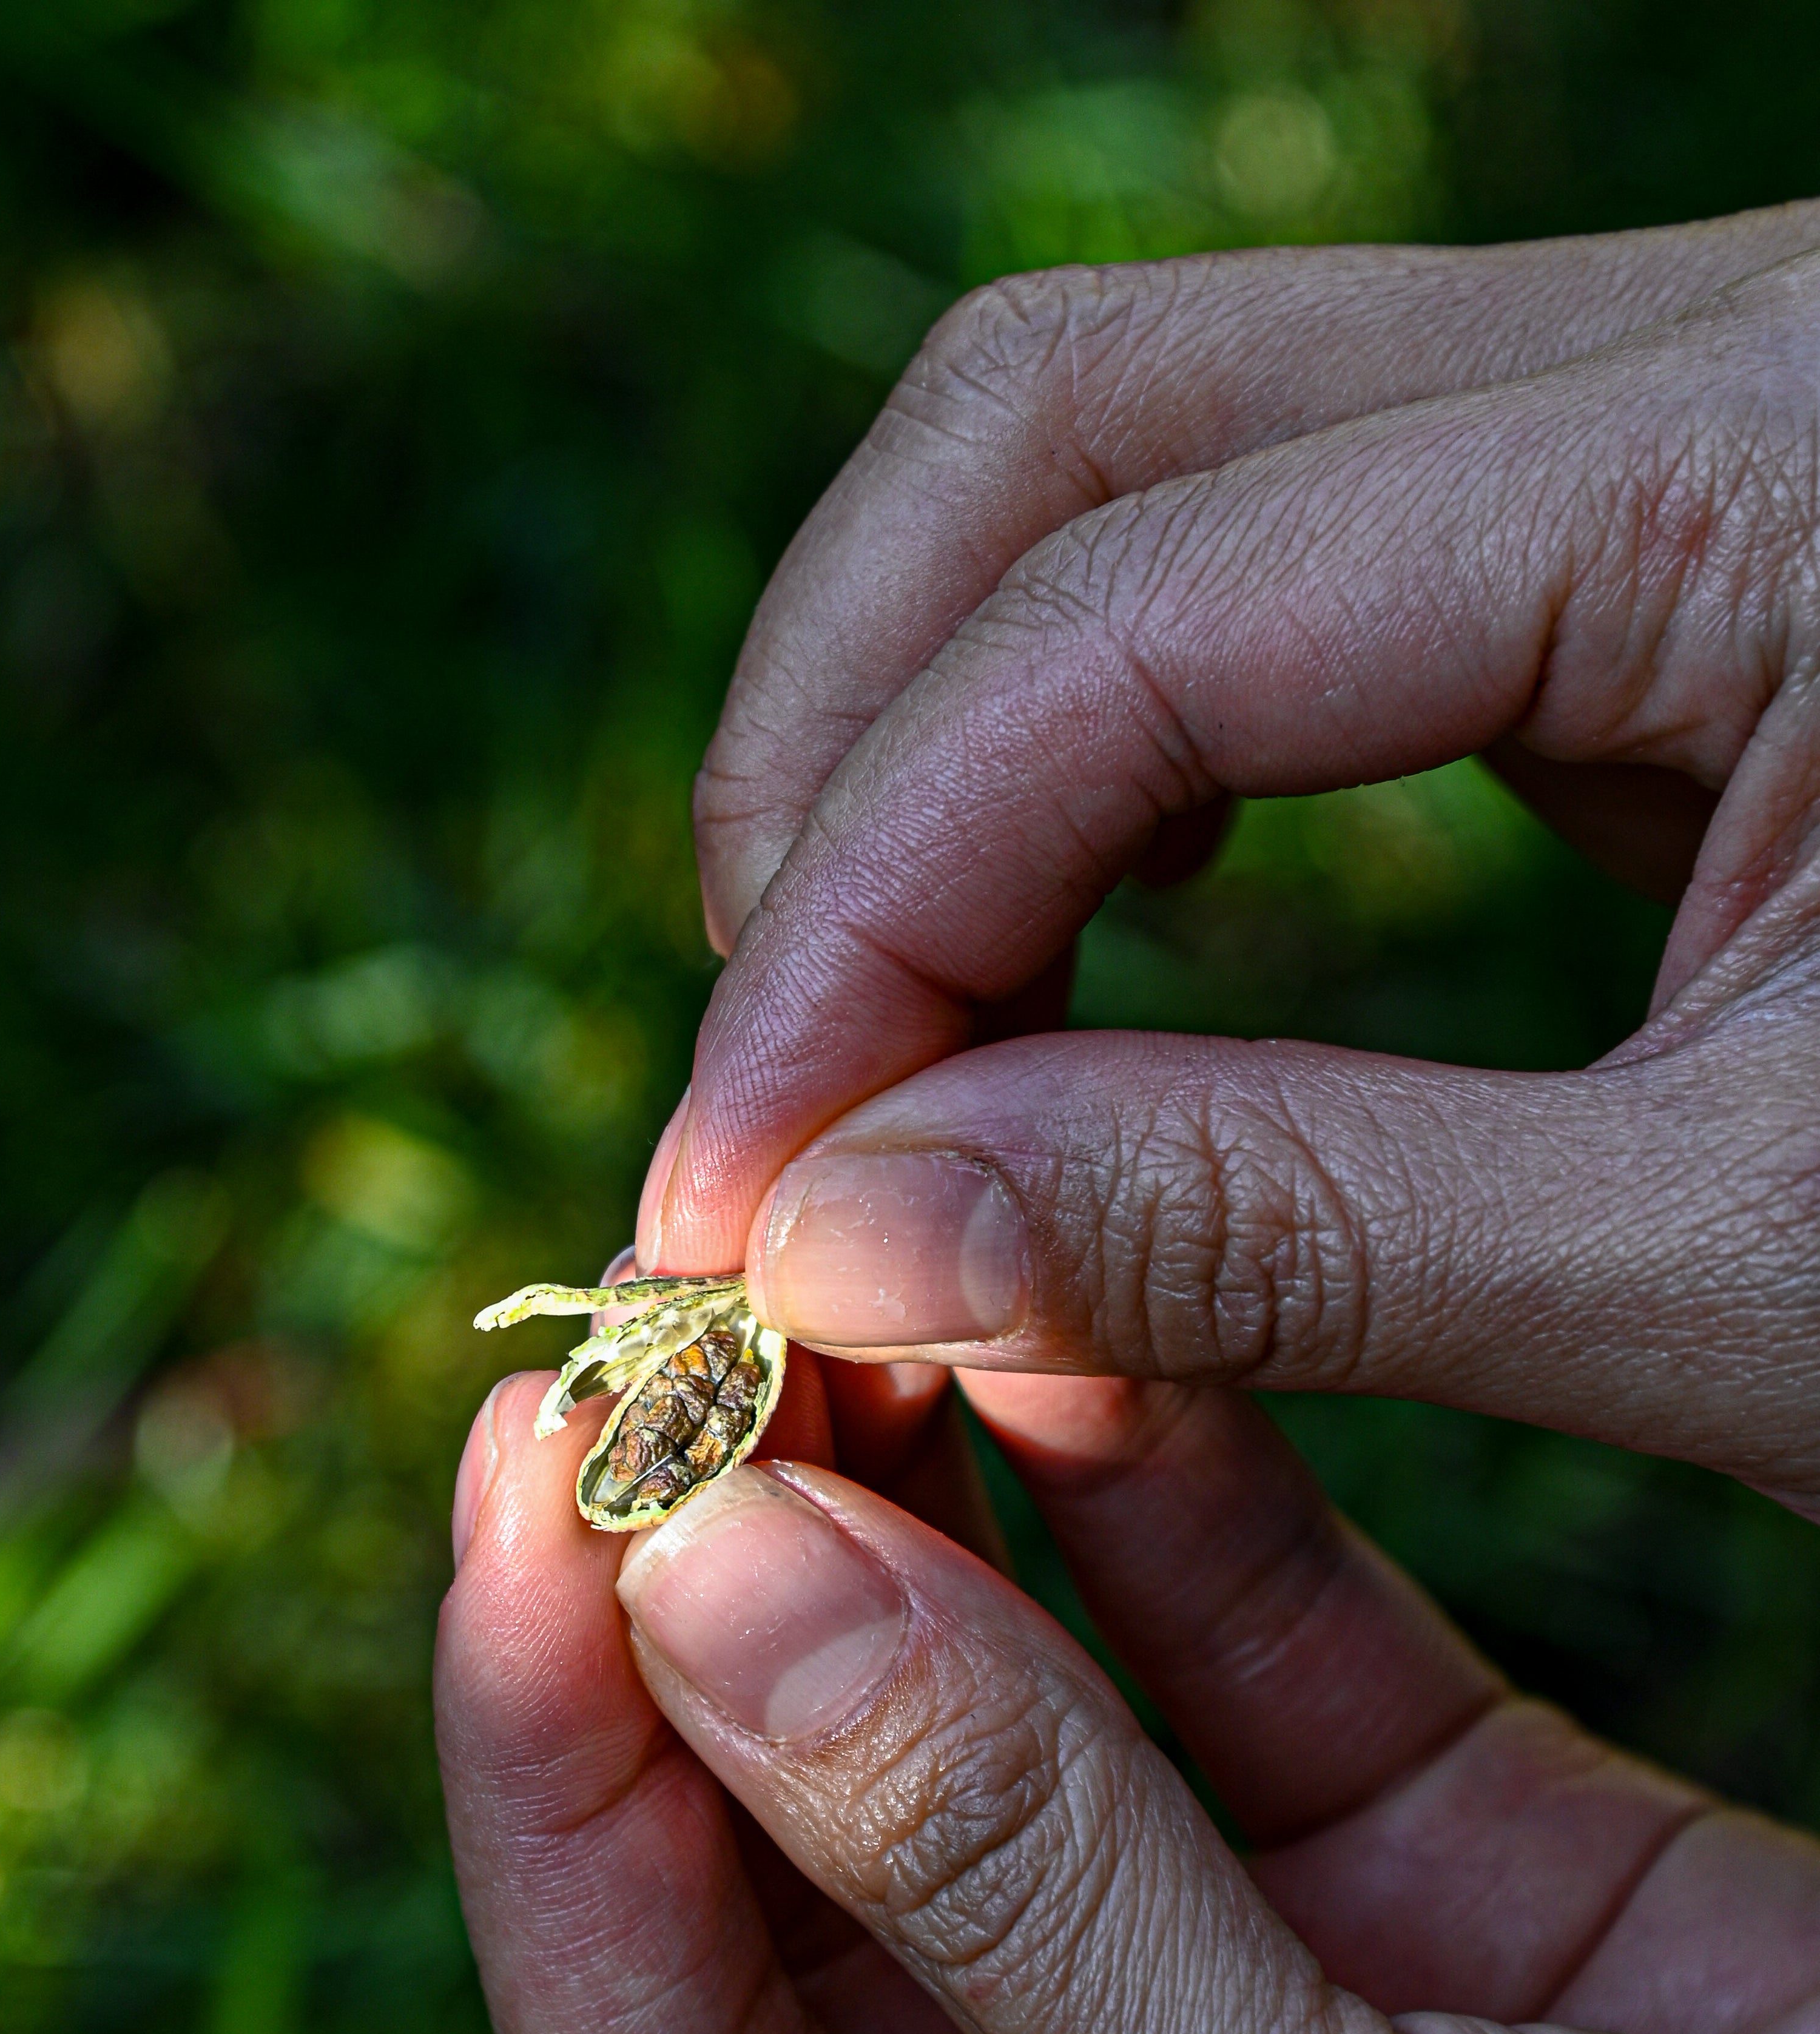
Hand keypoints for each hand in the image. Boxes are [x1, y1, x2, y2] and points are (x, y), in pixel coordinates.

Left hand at [438, 1365, 1819, 2033]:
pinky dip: (1149, 1492)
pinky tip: (1051, 1313)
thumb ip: (1019, 1898)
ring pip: (1004, 1739)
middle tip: (659, 1322)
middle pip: (796, 1884)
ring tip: (825, 1264)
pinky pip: (1232, 1663)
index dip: (557, 1770)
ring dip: (922, 1508)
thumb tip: (709, 1583)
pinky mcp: (1412, 1896)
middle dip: (729, 1605)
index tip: (522, 1470)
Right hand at [636, 203, 1819, 1511]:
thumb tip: (856, 1239)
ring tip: (881, 1069)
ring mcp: (1671, 428)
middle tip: (774, 1104)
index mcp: (1792, 448)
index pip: (1142, 602)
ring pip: (1148, 471)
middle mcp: (1712, 345)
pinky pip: (1274, 586)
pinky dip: (1108, 791)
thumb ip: (1285, 1233)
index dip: (868, 908)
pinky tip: (1065, 997)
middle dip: (848, 764)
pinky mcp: (1652, 561)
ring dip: (947, 763)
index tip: (735, 1198)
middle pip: (1082, 417)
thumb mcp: (1773, 1273)